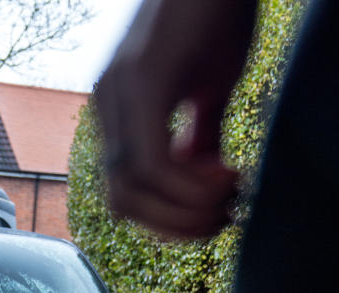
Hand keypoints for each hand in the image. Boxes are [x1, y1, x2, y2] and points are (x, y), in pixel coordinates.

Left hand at [95, 0, 257, 238]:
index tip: (213, 215)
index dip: (167, 219)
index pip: (125, 193)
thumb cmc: (220, 13)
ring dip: (184, 210)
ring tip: (230, 199)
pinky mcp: (143, 81)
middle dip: (175, 225)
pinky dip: (190, 187)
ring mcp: (120, 93)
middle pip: (122, 202)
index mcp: (119, 110)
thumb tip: (201, 182)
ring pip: (132, 189)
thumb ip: (200, 136)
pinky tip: (227, 178)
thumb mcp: (211, 87)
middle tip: (223, 218)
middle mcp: (109, 104)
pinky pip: (152, 162)